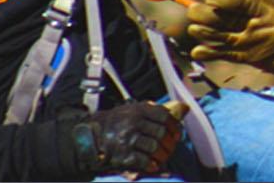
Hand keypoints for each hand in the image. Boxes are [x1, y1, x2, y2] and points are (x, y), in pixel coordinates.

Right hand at [64, 102, 181, 174]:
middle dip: (169, 143)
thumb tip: (185, 108)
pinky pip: (144, 161)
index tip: (177, 134)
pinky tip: (153, 165)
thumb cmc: (114, 123)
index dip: (174, 126)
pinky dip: (152, 164)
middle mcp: (133, 123)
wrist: (88, 136)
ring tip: (163, 157)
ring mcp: (127, 139)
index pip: (163, 116)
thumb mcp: (132, 110)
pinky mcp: (123, 154)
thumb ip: (155, 110)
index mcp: (137, 110)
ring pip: (155, 148)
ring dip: (163, 155)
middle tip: (170, 148)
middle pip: (161, 133)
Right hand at [185, 0, 273, 93]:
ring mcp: (241, 38)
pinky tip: (197, 52)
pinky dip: (210, 53)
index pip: (241, 2)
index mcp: (260, 9)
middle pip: (223, 15)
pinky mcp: (240, 54)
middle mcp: (246, 21)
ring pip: (219, 33)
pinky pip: (222, 52)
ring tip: (194, 30)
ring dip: (206, 31)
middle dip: (209, 12)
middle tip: (194, 10)